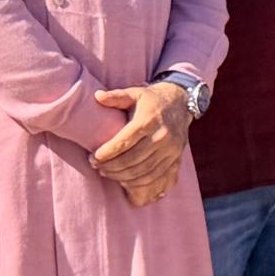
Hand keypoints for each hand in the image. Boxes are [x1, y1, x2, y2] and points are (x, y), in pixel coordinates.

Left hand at [92, 83, 192, 203]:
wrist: (181, 103)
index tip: (93, 157)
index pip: (124, 142)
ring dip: (121, 176)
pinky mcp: (175, 157)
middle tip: (96, 166)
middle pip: (132, 159)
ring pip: (142, 171)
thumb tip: (97, 96)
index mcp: (149, 120)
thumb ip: (115, 96)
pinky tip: (124, 179)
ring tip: (106, 172)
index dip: (107, 153)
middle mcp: (162, 136)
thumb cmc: (152, 100)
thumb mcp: (134, 93)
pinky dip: (137, 181)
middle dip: (111, 166)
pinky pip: (155, 176)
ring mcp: (170, 149)